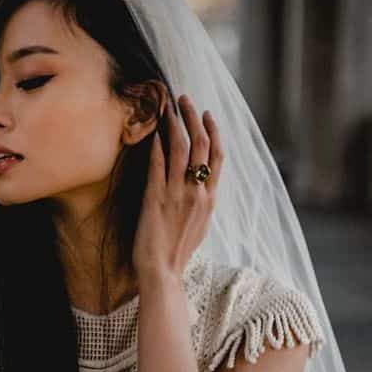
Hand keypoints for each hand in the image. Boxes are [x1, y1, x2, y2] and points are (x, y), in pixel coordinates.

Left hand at [131, 91, 222, 280]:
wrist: (163, 272)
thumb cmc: (177, 251)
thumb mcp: (200, 224)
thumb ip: (202, 201)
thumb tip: (202, 184)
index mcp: (211, 198)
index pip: (219, 156)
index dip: (213, 130)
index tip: (207, 113)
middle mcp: (198, 192)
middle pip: (201, 145)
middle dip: (193, 117)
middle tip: (184, 99)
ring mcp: (177, 195)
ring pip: (180, 149)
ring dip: (174, 123)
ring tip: (167, 107)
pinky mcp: (155, 199)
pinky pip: (157, 165)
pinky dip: (156, 145)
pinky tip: (152, 131)